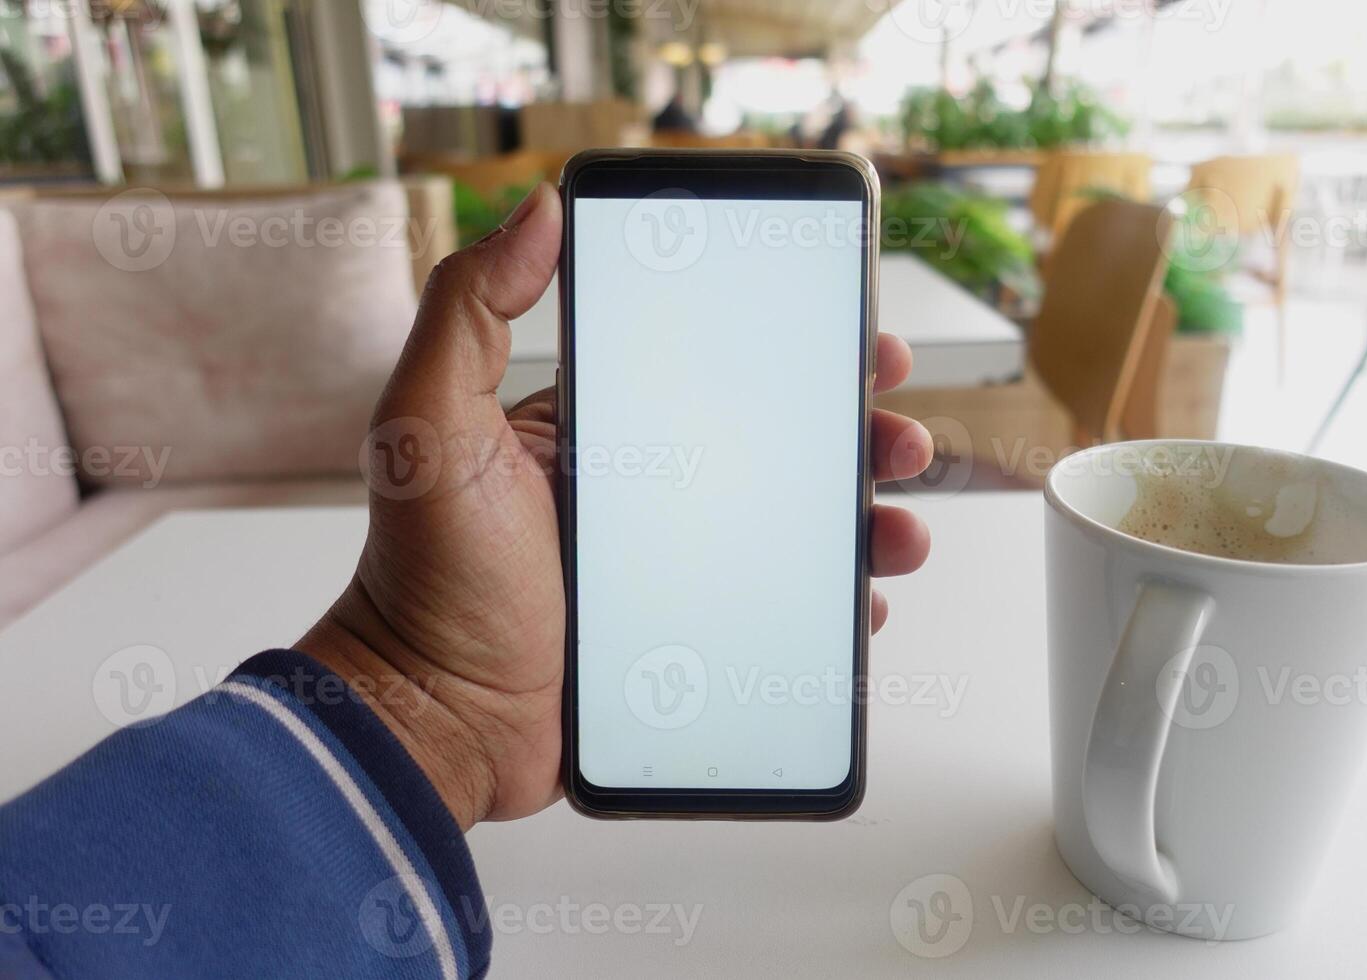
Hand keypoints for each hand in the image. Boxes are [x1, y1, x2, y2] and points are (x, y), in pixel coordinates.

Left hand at [298, 184, 934, 828]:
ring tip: (899, 533)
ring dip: (862, 523)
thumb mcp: (430, 423)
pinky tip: (864, 603)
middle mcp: (646, 495)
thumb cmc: (425, 578)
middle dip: (852, 437)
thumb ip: (469, 310)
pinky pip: (781, 611)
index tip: (857, 342)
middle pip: (776, 451)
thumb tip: (537, 210)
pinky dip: (832, 604)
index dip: (794, 354)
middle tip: (898, 438)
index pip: (717, 375)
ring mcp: (673, 571)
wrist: (435, 719)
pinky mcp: (689, 640)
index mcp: (600, 432)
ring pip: (794, 533)